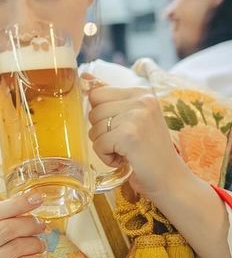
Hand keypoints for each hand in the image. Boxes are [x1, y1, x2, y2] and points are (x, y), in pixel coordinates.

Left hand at [86, 83, 187, 201]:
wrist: (172, 180)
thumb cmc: (149, 152)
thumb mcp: (133, 119)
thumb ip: (110, 98)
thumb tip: (84, 77)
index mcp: (141, 93)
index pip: (97, 94)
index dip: (100, 115)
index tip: (119, 127)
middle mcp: (141, 100)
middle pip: (94, 111)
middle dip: (102, 131)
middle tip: (124, 142)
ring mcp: (136, 116)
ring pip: (94, 127)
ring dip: (105, 145)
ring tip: (126, 150)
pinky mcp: (129, 135)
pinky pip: (99, 144)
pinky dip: (107, 157)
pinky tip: (125, 159)